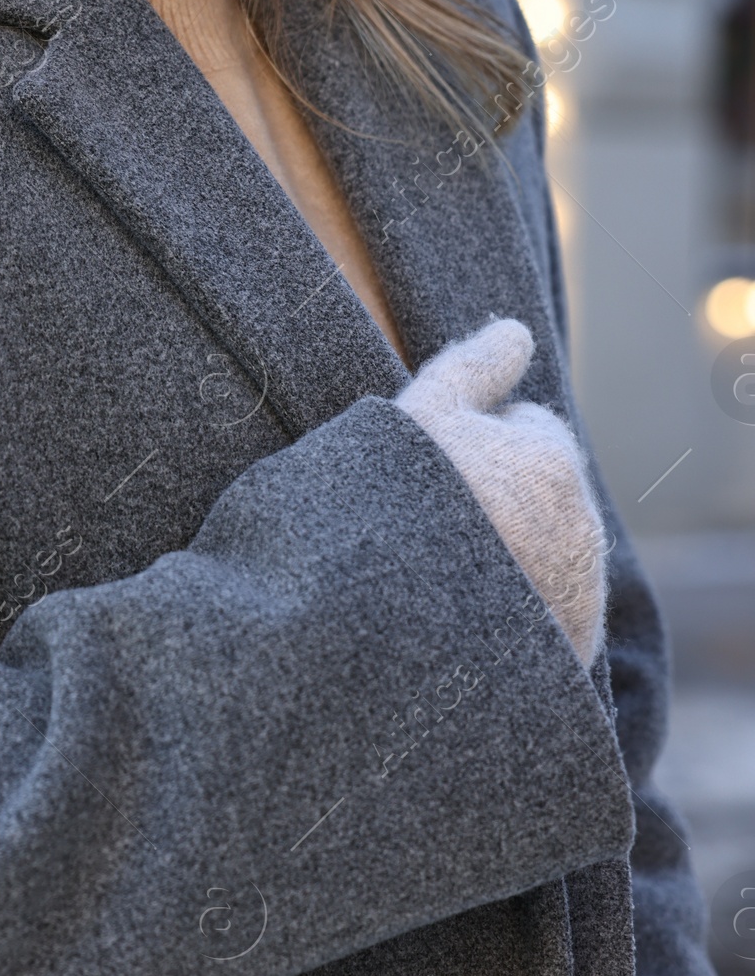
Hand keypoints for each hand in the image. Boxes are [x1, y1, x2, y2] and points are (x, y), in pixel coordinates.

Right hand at [396, 319, 606, 665]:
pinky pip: (548, 613)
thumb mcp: (428, 412)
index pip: (525, 429)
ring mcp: (581, 591)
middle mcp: (583, 526)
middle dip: (501, 500)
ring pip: (547, 551)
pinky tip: (465, 617)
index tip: (433, 467)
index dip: (472, 439)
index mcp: (554, 461)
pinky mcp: (570, 646)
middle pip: (539, 493)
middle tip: (433, 521)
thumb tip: (517, 330)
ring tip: (441, 572)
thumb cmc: (403, 500)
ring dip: (512, 556)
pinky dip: (519, 613)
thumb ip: (477, 365)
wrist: (394, 620)